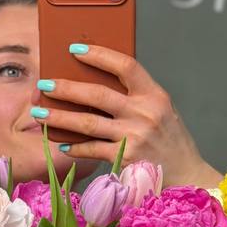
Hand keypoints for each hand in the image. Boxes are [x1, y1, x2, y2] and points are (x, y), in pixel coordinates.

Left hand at [37, 46, 221, 188]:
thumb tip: (95, 82)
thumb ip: (135, 97)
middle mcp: (145, 113)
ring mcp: (134, 136)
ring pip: (87, 122)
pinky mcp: (125, 158)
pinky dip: (74, 146)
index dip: (99, 55)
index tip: (75, 49)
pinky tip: (60, 144)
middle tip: (43, 83)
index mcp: (155, 95)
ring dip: (59, 117)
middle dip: (65, 88)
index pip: (125, 65)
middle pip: (97, 94)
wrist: (187, 177)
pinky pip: (91, 149)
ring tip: (38, 113)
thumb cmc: (169, 141)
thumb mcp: (160, 111)